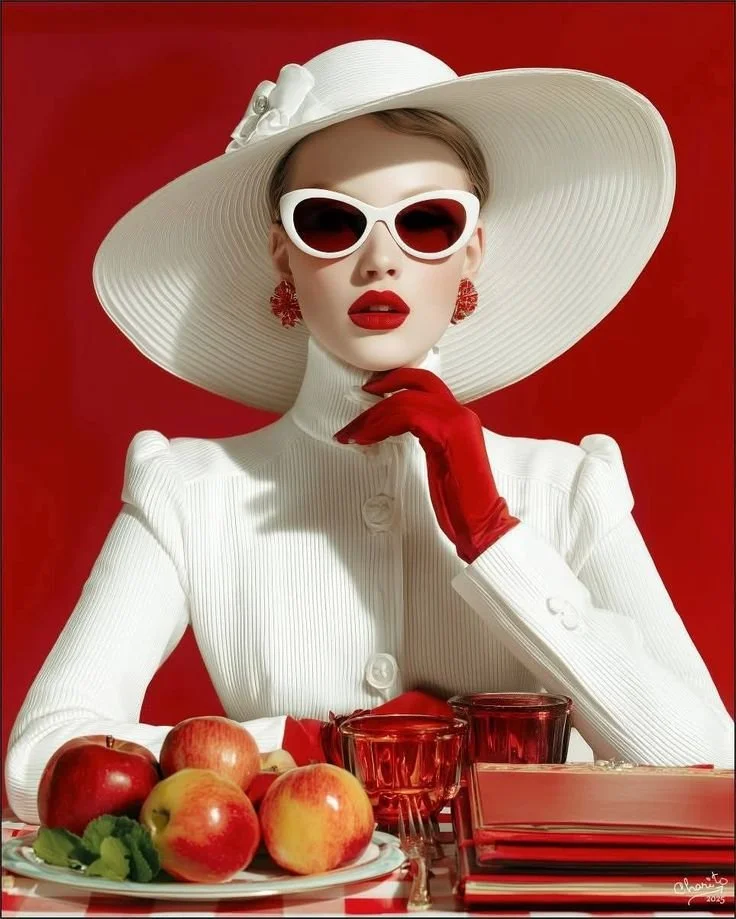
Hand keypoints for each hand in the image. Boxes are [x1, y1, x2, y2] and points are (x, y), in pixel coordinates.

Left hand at [334, 368, 518, 563]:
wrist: (482, 523)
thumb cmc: (461, 501)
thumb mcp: (440, 461)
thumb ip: (426, 439)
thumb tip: (396, 430)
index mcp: (459, 419)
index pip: (426, 385)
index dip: (397, 382)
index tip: (374, 390)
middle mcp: (460, 414)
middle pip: (416, 383)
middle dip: (384, 384)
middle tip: (361, 393)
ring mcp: (456, 421)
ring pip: (405, 401)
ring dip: (372, 417)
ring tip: (352, 431)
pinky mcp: (447, 434)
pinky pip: (405, 418)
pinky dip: (378, 427)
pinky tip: (364, 439)